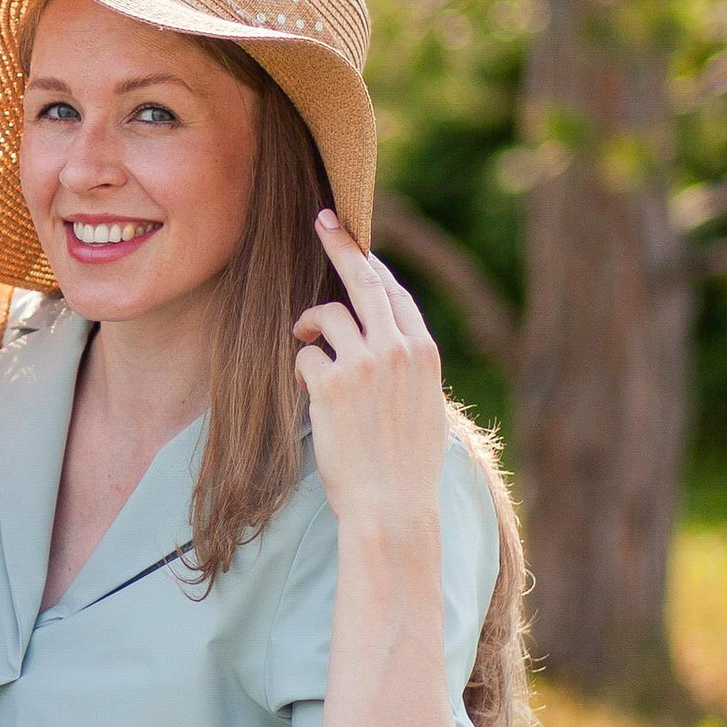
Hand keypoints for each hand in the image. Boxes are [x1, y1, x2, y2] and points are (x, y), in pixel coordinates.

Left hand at [293, 215, 447, 542]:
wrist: (392, 506)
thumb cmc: (406, 466)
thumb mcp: (423, 407)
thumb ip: (408, 369)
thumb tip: (388, 343)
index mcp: (425, 353)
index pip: (396, 294)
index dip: (372, 267)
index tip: (357, 245)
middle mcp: (397, 349)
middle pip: (364, 280)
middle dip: (341, 245)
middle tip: (321, 219)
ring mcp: (364, 363)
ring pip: (326, 314)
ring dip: (309, 324)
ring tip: (307, 340)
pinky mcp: (329, 383)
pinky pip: (304, 353)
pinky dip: (301, 368)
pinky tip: (310, 392)